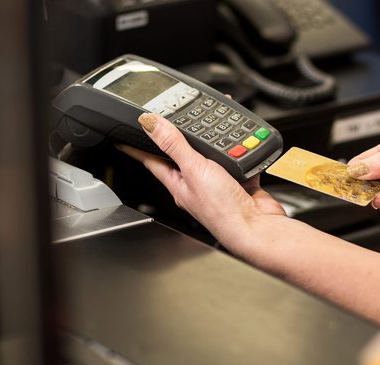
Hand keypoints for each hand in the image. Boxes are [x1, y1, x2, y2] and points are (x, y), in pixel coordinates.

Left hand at [116, 113, 284, 246]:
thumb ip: (174, 145)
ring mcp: (218, 184)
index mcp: (179, 183)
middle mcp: (196, 184)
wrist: (256, 227)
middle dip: (180, 136)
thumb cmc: (223, 211)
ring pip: (212, 155)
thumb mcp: (194, 170)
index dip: (136, 148)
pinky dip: (240, 150)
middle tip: (171, 120)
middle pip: (183, 155)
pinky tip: (242, 144)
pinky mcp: (239, 182)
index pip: (151, 161)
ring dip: (215, 140)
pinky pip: (237, 160)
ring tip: (213, 125)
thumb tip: (151, 125)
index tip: (123, 138)